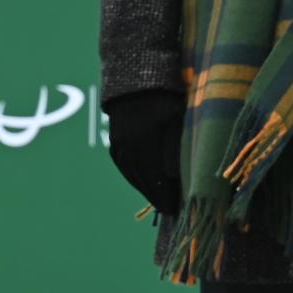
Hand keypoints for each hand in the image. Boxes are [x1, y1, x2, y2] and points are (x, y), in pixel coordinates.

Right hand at [105, 87, 187, 216]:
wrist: (138, 82)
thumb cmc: (167, 99)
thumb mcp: (177, 119)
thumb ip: (176, 147)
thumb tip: (175, 177)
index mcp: (145, 140)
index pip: (156, 177)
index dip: (165, 195)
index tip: (175, 209)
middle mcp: (128, 145)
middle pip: (144, 179)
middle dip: (157, 196)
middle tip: (169, 210)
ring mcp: (119, 145)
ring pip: (133, 175)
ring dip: (146, 189)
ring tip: (158, 199)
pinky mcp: (114, 144)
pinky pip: (125, 168)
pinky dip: (135, 179)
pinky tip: (144, 185)